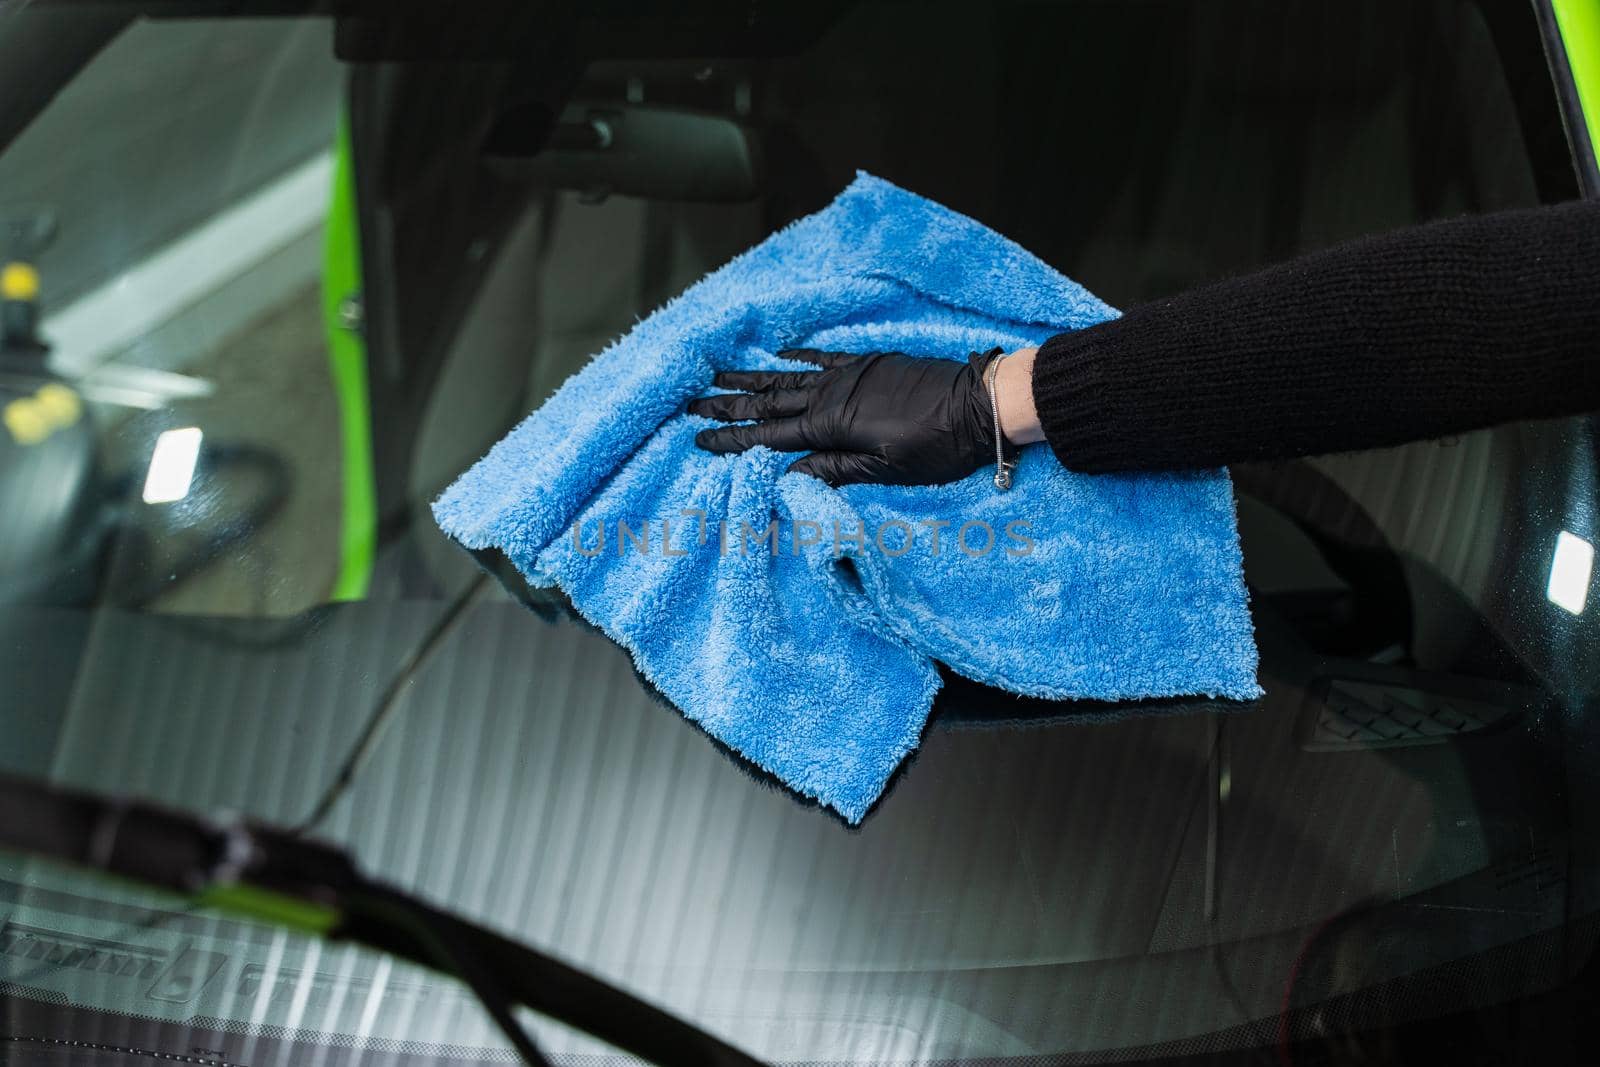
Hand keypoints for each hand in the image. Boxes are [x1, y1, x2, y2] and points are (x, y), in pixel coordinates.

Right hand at [690, 347, 1000, 486]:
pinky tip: (778, 354)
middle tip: (691, 406)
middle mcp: (832, 395)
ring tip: (717, 374)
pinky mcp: (868, 364)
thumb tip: (786, 476)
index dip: (732, 440)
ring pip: (788, 376)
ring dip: (750, 378)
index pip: (769, 436)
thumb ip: (834, 470)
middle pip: (769, 402)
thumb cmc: (939, 447)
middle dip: (728, 405)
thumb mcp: (886, 471)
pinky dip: (796, 357)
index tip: (698, 441)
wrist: (981, 404)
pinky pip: (822, 358)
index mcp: (831, 425)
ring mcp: (849, 375)